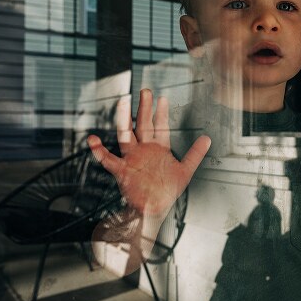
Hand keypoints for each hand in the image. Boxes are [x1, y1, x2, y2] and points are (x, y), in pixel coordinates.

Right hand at [88, 89, 210, 216]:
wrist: (153, 209)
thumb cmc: (166, 191)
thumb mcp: (185, 171)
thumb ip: (195, 154)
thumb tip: (207, 138)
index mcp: (158, 149)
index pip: (160, 126)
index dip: (161, 113)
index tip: (163, 98)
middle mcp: (144, 150)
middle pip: (143, 125)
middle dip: (144, 108)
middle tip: (145, 91)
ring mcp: (132, 158)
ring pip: (126, 135)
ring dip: (124, 119)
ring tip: (123, 103)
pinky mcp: (122, 170)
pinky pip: (108, 159)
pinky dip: (99, 150)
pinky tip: (92, 140)